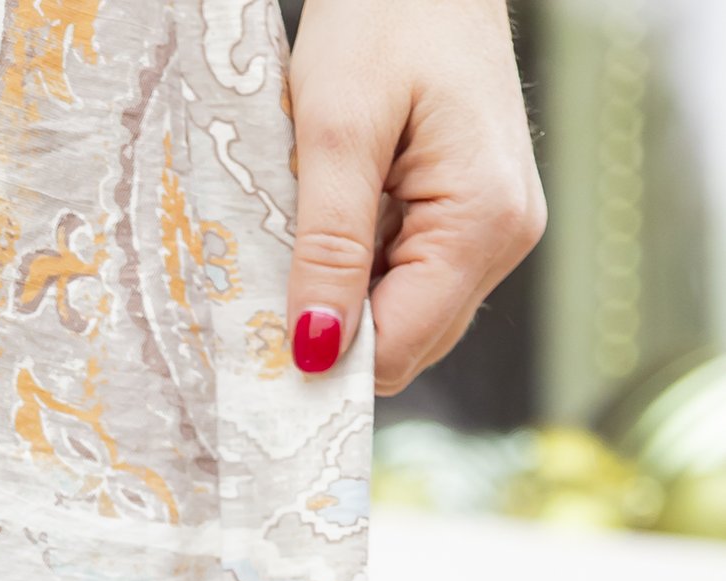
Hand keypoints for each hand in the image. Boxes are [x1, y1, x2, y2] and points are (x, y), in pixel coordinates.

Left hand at [286, 0, 545, 393]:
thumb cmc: (387, 15)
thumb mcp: (335, 132)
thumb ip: (328, 249)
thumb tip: (314, 354)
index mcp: (483, 221)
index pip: (397, 350)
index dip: (326, 359)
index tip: (261, 341)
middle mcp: (506, 237)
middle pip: (404, 345)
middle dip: (336, 326)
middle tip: (278, 268)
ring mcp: (497, 227)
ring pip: (404, 316)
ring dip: (346, 292)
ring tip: (314, 219)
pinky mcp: (477, 214)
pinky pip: (410, 276)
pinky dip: (362, 264)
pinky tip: (341, 210)